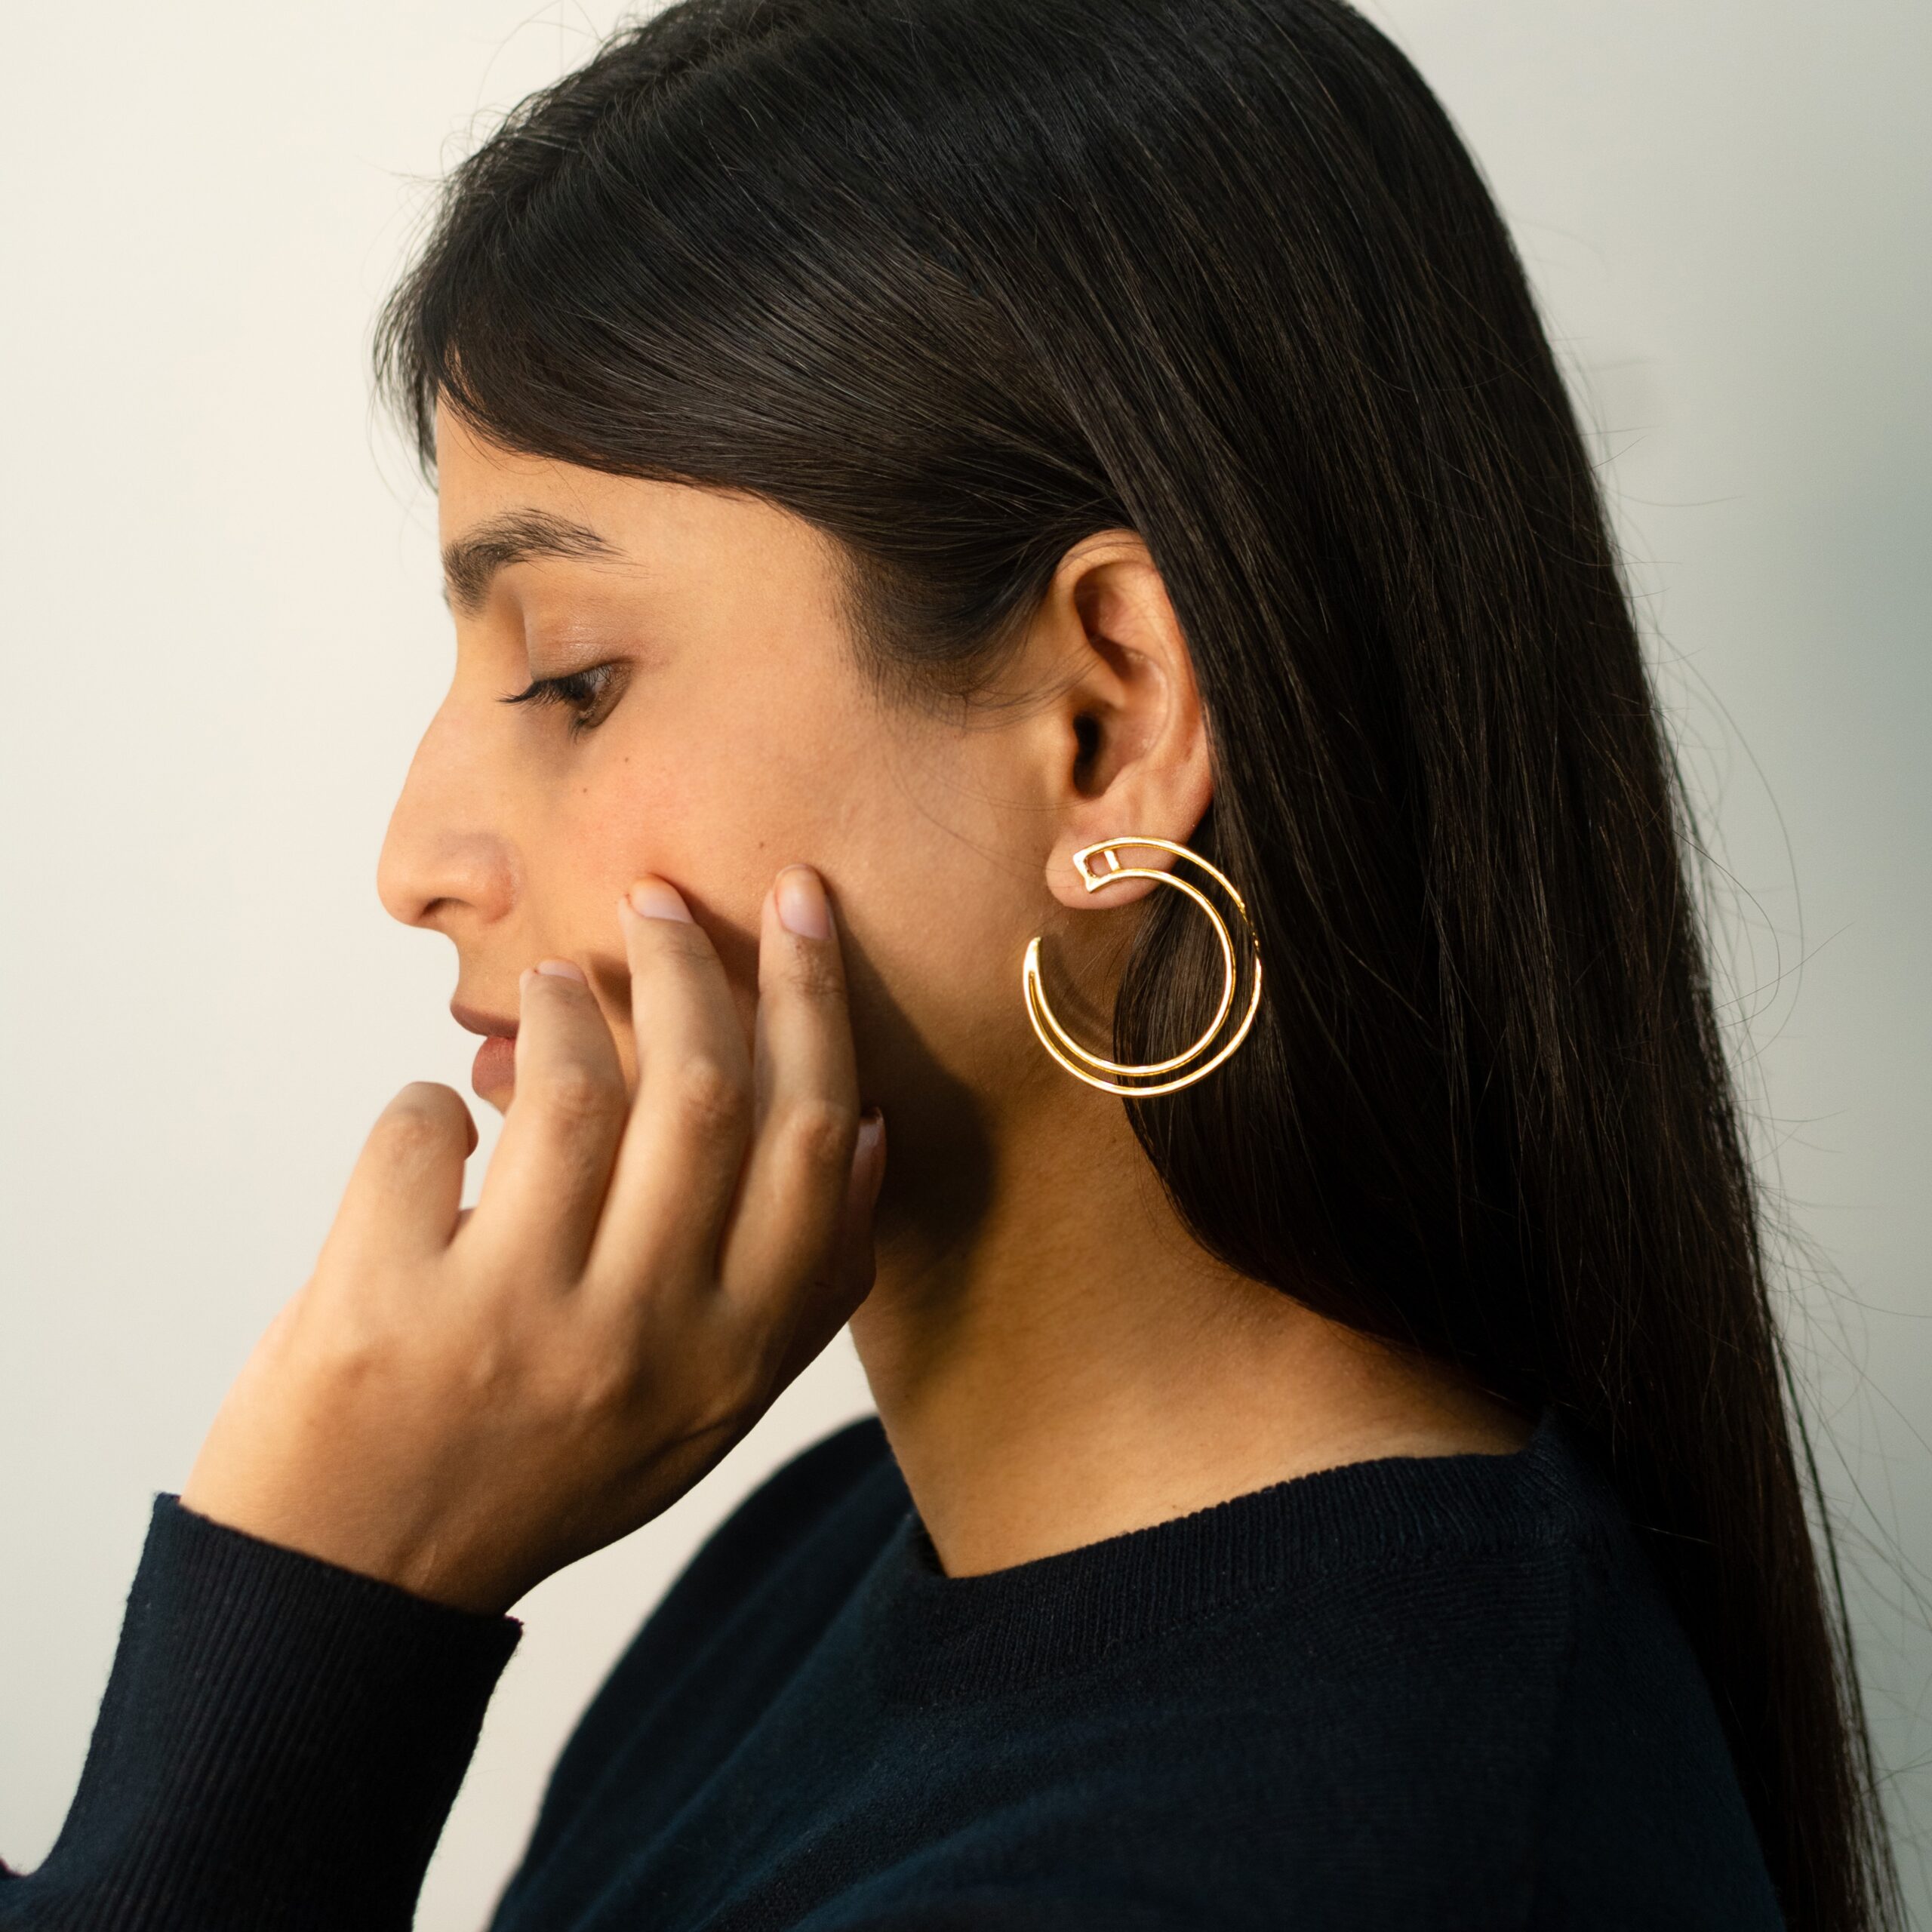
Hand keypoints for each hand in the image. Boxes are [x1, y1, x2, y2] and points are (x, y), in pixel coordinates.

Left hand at [180, 864, 884, 1614]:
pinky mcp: (386, 1309)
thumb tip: (863, 1130)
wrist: (356, 1589)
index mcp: (735, 1354)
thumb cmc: (542, 1470)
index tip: (798, 905)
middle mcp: (643, 1336)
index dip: (815, 1002)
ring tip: (550, 985)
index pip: (813, 1138)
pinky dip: (433, 1102)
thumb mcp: (707, 1408)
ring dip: (561, 1004)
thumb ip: (800, 1291)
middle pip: (709, 1091)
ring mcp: (514, 1324)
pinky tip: (444, 1124)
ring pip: (575, 1089)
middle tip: (659, 899)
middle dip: (693, 963)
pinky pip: (426, 1129)